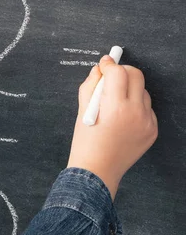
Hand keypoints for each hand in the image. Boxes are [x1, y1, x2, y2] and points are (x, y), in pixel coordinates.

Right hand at [67, 55, 157, 199]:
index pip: (117, 73)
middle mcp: (134, 113)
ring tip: (116, 104)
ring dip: (130, 91)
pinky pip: (147, 109)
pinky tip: (123, 120)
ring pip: (143, 92)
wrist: (97, 171)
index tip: (105, 64)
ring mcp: (146, 122)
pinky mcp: (152, 130)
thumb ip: (90, 86)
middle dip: (123, 72)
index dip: (109, 65)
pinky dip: (136, 108)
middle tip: (112, 77)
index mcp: (115, 107)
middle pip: (136, 76)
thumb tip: (99, 70)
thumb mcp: (82, 112)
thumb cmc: (86, 144)